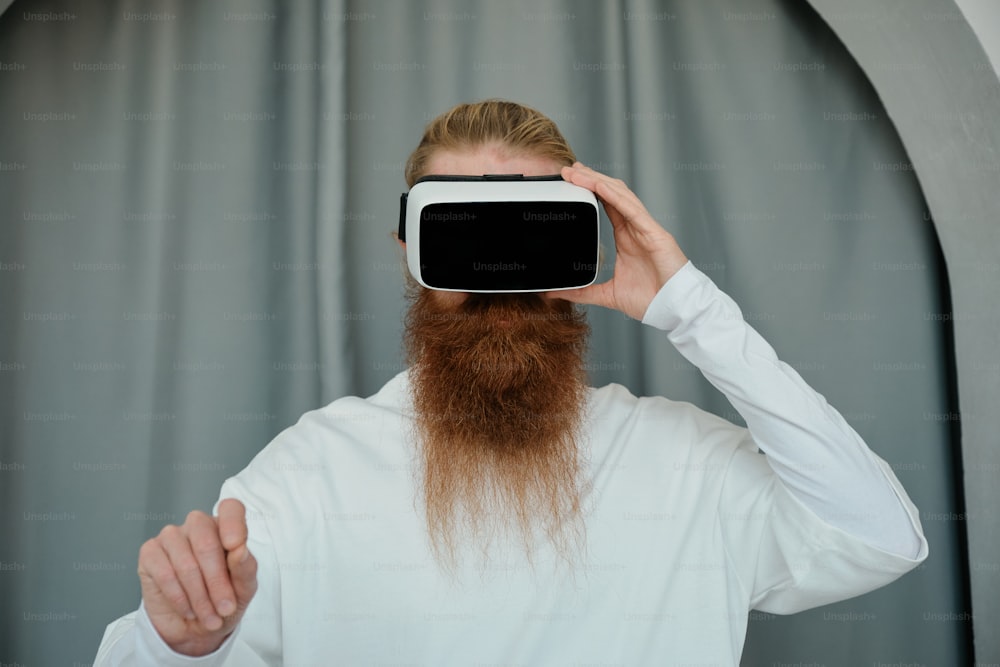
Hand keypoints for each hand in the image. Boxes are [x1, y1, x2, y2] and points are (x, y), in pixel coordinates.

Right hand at [137, 498, 257, 656]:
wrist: (194, 629)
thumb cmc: (223, 601)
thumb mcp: (244, 590)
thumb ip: (246, 568)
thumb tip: (240, 550)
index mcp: (225, 527)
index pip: (231, 509)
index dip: (233, 524)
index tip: (235, 546)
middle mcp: (198, 526)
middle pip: (207, 543)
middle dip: (217, 582)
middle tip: (225, 608)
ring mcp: (171, 536)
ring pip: (186, 563)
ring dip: (199, 596)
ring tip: (209, 616)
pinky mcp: (150, 553)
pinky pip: (165, 574)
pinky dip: (179, 597)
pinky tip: (188, 610)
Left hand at [550, 162, 688, 319]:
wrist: (673, 308)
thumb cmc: (650, 300)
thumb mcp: (606, 294)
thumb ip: (581, 292)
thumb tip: (554, 294)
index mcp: (626, 237)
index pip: (606, 205)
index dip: (590, 190)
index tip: (570, 182)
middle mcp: (635, 228)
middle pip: (611, 194)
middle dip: (590, 179)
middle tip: (568, 170)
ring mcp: (645, 228)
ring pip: (620, 195)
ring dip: (598, 181)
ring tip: (577, 172)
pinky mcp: (654, 233)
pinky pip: (632, 208)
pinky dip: (615, 195)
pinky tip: (599, 185)